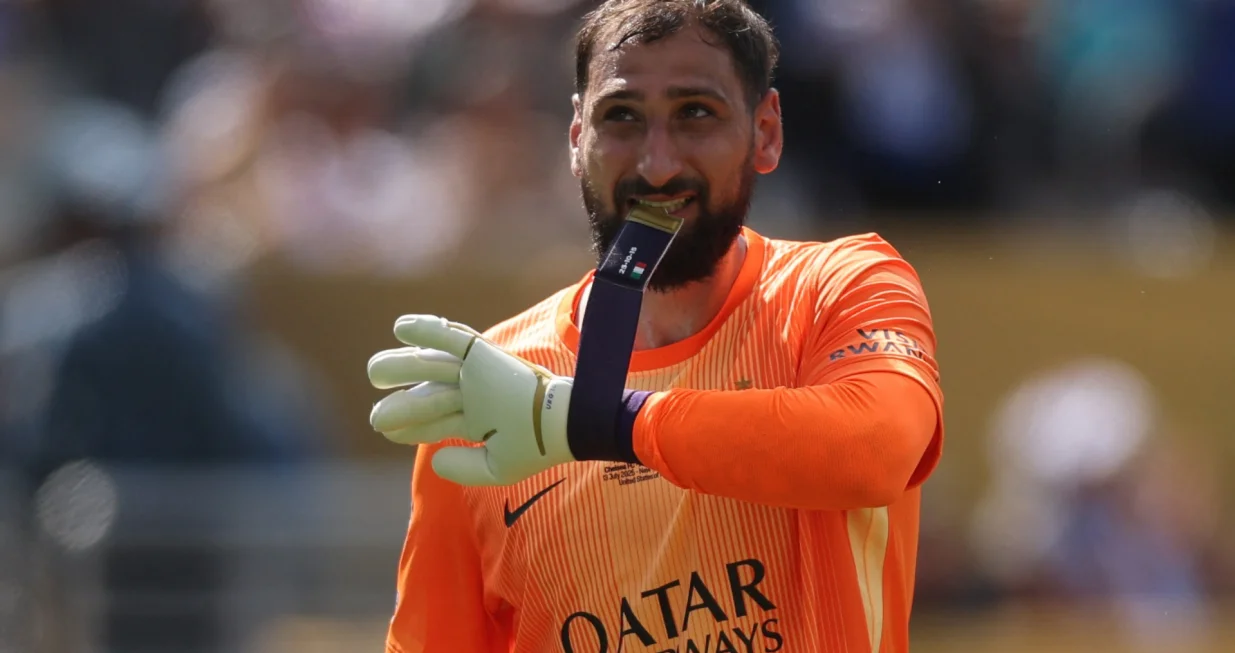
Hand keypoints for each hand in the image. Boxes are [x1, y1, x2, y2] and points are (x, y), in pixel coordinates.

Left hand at [368, 315, 575, 485]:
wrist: (562, 425)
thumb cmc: (537, 446)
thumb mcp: (497, 468)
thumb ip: (464, 468)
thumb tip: (434, 458)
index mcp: (476, 418)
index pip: (435, 422)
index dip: (408, 427)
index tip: (384, 429)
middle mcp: (472, 394)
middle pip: (428, 393)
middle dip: (402, 402)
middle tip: (376, 416)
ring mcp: (476, 374)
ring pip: (432, 366)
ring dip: (402, 366)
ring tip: (375, 373)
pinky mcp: (484, 355)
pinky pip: (452, 338)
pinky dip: (427, 330)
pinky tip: (401, 328)